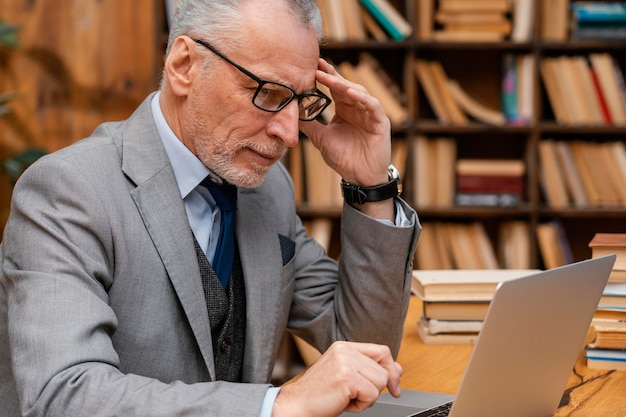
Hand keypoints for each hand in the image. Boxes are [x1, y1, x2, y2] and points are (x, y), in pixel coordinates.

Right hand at [272, 341, 402, 416]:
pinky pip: (372, 394)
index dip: (390, 370)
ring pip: (380, 382)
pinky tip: (344, 403)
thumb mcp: (347, 376)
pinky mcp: (347, 377)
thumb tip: (397, 369)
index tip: (393, 387)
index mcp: (343, 346)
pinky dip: (361, 405)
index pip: (382, 351)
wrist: (296, 406)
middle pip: (384, 368)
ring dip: (367, 397)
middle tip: (357, 396)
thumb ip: (369, 369)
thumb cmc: (319, 395)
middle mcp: (344, 350)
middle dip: (376, 388)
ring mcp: (345, 362)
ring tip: (346, 398)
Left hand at [299, 58, 391, 187]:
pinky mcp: (380, 121)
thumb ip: (308, 125)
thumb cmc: (344, 158)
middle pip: (345, 86)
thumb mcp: (321, 139)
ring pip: (358, 92)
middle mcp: (357, 108)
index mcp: (344, 109)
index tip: (311, 66)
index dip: (324, 77)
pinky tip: (350, 93)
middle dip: (332, 75)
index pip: (334, 88)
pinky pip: (372, 105)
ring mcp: (370, 113)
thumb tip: (289, 114)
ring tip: (329, 78)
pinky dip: (362, 98)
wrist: (360, 178)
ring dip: (344, 84)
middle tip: (318, 65)